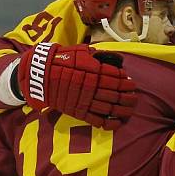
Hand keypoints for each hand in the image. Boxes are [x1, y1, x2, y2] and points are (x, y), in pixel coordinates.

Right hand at [16, 42, 136, 129]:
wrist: (40, 74)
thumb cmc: (61, 59)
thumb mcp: (81, 52)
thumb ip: (98, 56)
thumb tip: (114, 59)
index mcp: (93, 72)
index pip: (116, 78)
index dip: (126, 82)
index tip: (131, 83)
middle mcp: (92, 87)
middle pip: (116, 94)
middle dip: (128, 96)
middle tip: (135, 96)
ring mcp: (85, 100)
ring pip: (110, 107)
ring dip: (123, 109)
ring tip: (131, 109)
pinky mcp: (78, 112)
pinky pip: (97, 120)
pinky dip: (109, 123)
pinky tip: (118, 123)